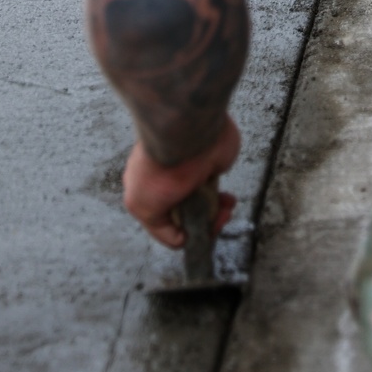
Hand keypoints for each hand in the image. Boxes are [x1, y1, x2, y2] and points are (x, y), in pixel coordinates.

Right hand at [122, 114, 240, 247]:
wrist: (188, 133)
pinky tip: (227, 201)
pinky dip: (225, 201)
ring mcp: (193, 172)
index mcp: (147, 188)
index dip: (180, 232)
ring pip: (205, 205)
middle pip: (187, 213)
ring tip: (223, 211)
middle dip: (201, 223)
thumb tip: (182, 239)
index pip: (165, 219)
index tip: (192, 236)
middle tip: (212, 224)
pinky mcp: (213, 163)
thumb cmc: (160, 169)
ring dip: (215, 213)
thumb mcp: (143, 208)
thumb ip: (161, 229)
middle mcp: (170, 180)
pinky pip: (220, 191)